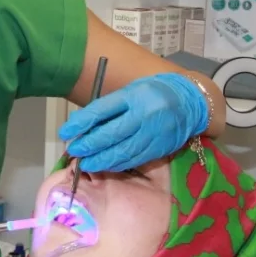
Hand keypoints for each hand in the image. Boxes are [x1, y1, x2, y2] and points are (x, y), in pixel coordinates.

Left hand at [58, 73, 208, 172]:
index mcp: (133, 96)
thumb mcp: (131, 91)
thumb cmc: (153, 93)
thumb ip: (110, 107)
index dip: (80, 123)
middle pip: (109, 134)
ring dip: (100, 160)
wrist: (190, 102)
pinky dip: (117, 164)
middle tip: (74, 151)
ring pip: (121, 151)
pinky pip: (134, 159)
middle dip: (88, 145)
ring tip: (86, 163)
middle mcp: (142, 114)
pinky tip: (105, 165)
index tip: (65, 132)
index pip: (101, 110)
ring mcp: (152, 133)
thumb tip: (82, 124)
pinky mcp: (159, 148)